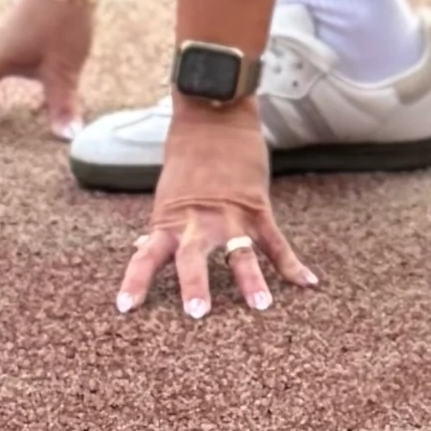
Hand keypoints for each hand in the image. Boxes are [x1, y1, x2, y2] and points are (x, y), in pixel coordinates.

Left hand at [115, 100, 316, 324]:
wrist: (215, 117)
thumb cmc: (187, 157)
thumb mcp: (168, 194)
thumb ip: (163, 225)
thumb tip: (140, 247)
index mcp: (169, 221)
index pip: (145, 257)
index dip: (134, 282)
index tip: (123, 308)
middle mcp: (197, 222)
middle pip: (192, 258)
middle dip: (195, 286)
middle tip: (198, 313)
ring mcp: (230, 216)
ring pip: (239, 253)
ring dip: (250, 281)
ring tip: (261, 305)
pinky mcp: (257, 207)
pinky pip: (275, 241)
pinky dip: (291, 264)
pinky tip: (306, 283)